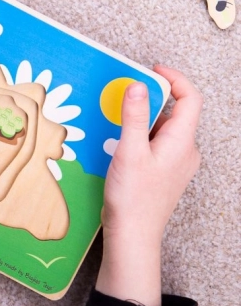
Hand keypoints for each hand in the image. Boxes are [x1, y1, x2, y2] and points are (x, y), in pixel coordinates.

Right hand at [96, 65, 201, 305]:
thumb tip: (138, 85)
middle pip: (175, 112)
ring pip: (163, 129)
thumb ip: (134, 116)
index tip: (151, 71)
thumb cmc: (133, 197)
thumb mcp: (129, 151)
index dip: (174, 79)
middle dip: (150, 101)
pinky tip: (119, 145)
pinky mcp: (165, 172)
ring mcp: (177, 163)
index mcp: (182, 142)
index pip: (190, 99)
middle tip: (123, 98)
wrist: (133, 234)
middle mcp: (186, 151)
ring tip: (115, 125)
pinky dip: (140, 136)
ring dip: (141, 120)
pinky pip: (156, 143)